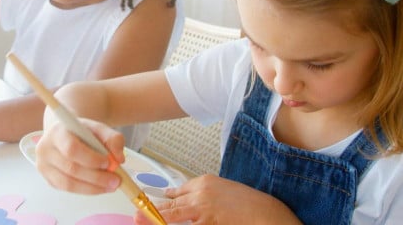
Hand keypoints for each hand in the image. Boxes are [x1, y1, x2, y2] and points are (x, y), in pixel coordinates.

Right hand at [35, 119, 125, 194]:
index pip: (71, 149)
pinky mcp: (49, 179)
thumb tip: (119, 159)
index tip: (108, 162)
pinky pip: (68, 189)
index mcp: (56, 132)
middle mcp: (45, 149)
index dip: (90, 158)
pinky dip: (87, 190)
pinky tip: (99, 187)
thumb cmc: (81, 131)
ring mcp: (44, 167)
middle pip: (71, 168)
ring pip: (69, 183)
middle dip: (96, 177)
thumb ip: (113, 139)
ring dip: (93, 188)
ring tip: (111, 186)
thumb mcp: (99, 128)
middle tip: (116, 180)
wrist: (65, 134)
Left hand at [134, 174, 301, 224]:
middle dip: (151, 213)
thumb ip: (195, 191)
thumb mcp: (218, 187)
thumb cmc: (245, 201)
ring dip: (162, 221)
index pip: (175, 193)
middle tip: (137, 217)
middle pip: (170, 208)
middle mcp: (201, 197)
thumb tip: (174, 195)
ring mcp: (206, 214)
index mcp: (203, 183)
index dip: (158, 202)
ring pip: (177, 220)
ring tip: (145, 221)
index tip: (144, 205)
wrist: (266, 213)